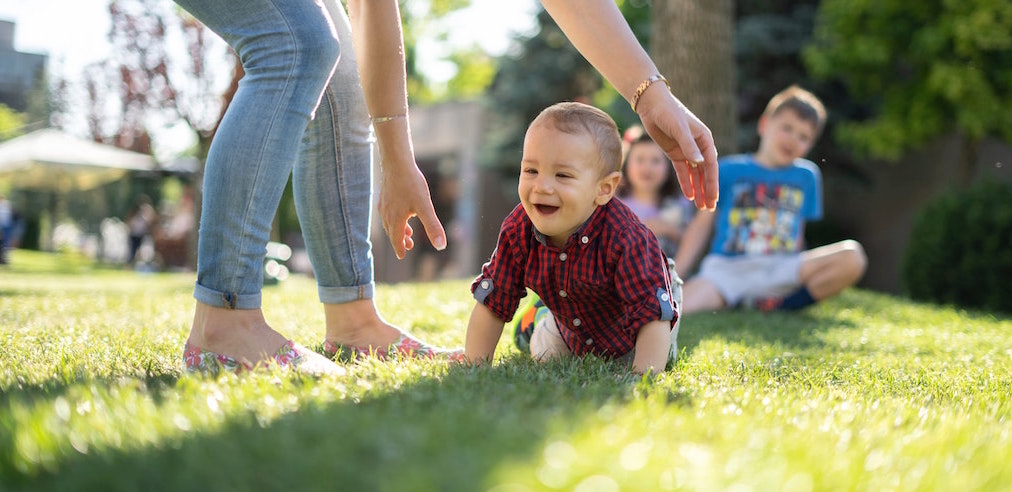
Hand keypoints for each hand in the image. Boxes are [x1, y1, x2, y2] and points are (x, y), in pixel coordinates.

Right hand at [377, 166, 446, 258]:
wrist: (396, 163)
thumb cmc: (411, 184)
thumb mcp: (425, 207)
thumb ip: (433, 227)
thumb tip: (441, 246)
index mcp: (396, 219)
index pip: (396, 239)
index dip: (400, 248)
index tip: (402, 256)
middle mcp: (387, 214)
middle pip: (392, 232)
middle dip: (400, 240)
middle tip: (408, 246)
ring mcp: (384, 204)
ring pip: (389, 222)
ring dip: (398, 229)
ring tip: (408, 232)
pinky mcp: (384, 195)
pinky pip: (388, 212)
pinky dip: (394, 218)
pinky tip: (402, 212)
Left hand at [636, 86, 718, 210]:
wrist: (652, 106)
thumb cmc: (669, 112)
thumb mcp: (679, 129)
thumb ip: (689, 146)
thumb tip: (700, 163)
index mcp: (705, 140)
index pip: (711, 165)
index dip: (712, 183)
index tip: (713, 198)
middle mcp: (698, 147)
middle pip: (705, 173)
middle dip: (707, 191)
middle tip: (709, 208)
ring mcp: (687, 151)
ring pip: (695, 175)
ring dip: (698, 190)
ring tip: (700, 206)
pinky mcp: (675, 153)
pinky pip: (683, 172)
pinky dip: (686, 183)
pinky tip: (689, 196)